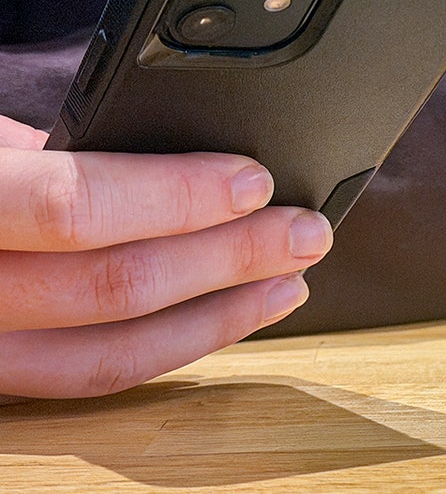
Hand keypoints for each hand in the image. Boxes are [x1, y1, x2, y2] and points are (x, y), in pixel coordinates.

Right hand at [0, 116, 331, 400]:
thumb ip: (54, 153)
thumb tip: (175, 158)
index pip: (72, 208)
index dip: (176, 197)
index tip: (256, 181)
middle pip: (113, 286)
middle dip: (230, 258)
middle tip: (306, 232)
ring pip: (110, 352)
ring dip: (220, 317)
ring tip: (287, 282)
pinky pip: (89, 378)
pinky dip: (171, 349)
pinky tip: (225, 318)